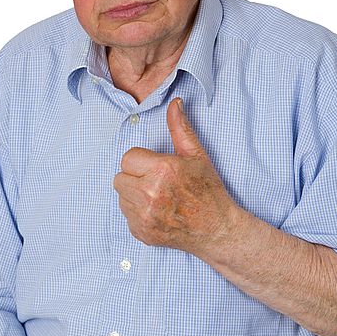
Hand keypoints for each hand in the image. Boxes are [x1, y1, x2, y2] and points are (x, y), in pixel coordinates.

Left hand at [113, 98, 237, 255]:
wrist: (217, 229)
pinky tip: (157, 212)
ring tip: (158, 197)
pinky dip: (137, 214)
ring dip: (134, 195)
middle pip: (120, 177)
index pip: (128, 158)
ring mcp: (145, 215)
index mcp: (163, 169)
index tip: (157, 167)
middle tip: (156, 182)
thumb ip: (180, 128)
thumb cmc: (208, 190)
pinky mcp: (141, 232)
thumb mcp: (197, 155)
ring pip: (121, 197)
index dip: (142, 161)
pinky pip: (126, 215)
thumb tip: (175, 103)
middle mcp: (150, 193)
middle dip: (135, 177)